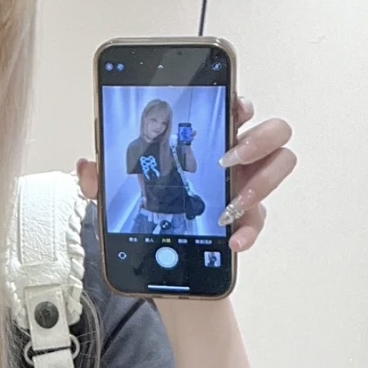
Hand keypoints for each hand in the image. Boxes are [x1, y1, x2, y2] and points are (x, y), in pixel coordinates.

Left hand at [76, 95, 295, 252]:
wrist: (162, 265)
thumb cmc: (151, 217)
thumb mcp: (118, 196)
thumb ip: (101, 179)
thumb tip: (86, 165)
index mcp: (208, 141)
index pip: (234, 108)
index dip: (239, 101)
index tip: (232, 106)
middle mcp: (235, 160)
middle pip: (273, 130)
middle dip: (259, 139)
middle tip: (230, 159)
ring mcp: (246, 187)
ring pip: (280, 166)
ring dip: (261, 181)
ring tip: (231, 204)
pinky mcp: (248, 220)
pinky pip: (260, 219)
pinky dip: (249, 230)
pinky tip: (233, 241)